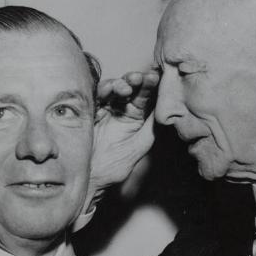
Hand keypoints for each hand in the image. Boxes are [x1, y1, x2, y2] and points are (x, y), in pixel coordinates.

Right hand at [83, 70, 158, 211]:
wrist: (90, 178)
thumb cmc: (115, 167)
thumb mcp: (139, 146)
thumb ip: (151, 126)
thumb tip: (166, 107)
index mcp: (136, 117)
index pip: (145, 96)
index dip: (149, 85)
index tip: (154, 77)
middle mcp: (121, 110)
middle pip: (129, 88)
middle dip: (135, 80)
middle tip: (139, 78)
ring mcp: (104, 109)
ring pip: (113, 88)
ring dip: (119, 84)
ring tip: (125, 89)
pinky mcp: (89, 112)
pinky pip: (95, 97)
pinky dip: (101, 91)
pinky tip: (108, 91)